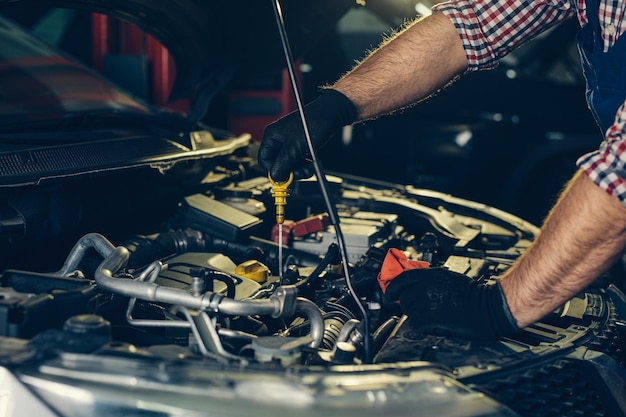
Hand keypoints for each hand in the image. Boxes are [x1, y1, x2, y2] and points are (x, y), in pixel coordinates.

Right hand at [258, 89, 356, 181]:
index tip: (283, 178)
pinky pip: (297, 161)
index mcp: (273, 135)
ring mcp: (289, 143)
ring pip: (288, 164)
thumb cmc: (314, 122)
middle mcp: (279, 139)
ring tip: (307, 169)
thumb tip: (275, 176)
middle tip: (299, 174)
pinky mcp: (299, 146)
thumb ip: (284, 161)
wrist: (331, 115)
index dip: (272, 170)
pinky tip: (309, 165)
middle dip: (289, 171)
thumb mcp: (296, 145)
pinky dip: (303, 166)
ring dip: (298, 170)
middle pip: (277, 163)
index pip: (264, 158)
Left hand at [385, 267, 518, 339]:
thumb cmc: (472, 292)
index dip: (392, 287)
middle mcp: (424, 287)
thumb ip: (428, 278)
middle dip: (407, 302)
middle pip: (402, 296)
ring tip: (431, 313)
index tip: (389, 293)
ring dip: (415, 313)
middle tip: (417, 306)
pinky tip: (433, 322)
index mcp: (429, 274)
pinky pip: (415, 323)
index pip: (400, 279)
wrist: (487, 307)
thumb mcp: (447, 276)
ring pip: (408, 310)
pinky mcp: (429, 319)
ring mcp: (426, 303)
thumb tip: (412, 284)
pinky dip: (421, 325)